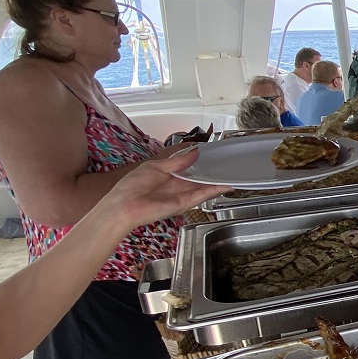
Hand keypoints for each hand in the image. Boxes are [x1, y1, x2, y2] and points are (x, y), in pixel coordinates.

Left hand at [99, 146, 227, 230]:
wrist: (124, 206)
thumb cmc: (132, 186)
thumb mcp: (155, 166)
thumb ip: (177, 161)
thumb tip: (194, 152)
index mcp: (169, 174)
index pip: (189, 167)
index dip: (202, 162)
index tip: (215, 155)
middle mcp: (178, 185)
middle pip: (199, 178)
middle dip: (213, 172)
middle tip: (229, 164)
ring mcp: (182, 195)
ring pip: (204, 186)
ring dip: (218, 181)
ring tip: (234, 174)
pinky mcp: (185, 203)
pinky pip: (202, 195)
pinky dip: (215, 190)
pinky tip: (226, 184)